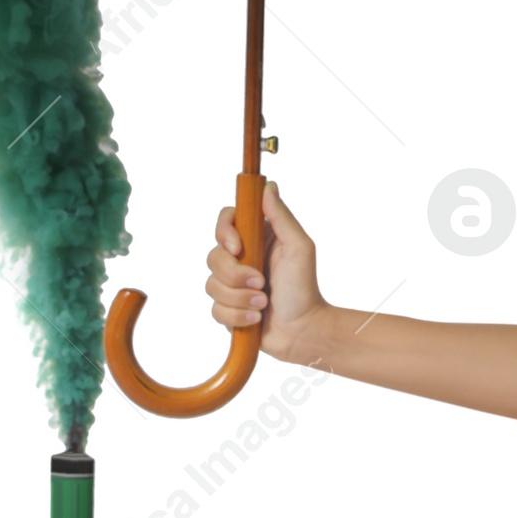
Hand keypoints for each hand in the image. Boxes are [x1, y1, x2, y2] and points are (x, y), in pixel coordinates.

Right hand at [205, 180, 326, 362]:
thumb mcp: (298, 247)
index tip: (237, 248)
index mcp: (256, 238)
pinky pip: (215, 310)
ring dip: (240, 298)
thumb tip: (268, 186)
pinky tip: (256, 319)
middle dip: (236, 275)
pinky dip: (237, 316)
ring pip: (212, 285)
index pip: (226, 221)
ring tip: (262, 305)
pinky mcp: (228, 308)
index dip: (224, 233)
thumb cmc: (304, 287)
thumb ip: (281, 216)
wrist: (304, 330)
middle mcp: (241, 258)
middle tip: (261, 283)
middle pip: (213, 256)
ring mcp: (232, 284)